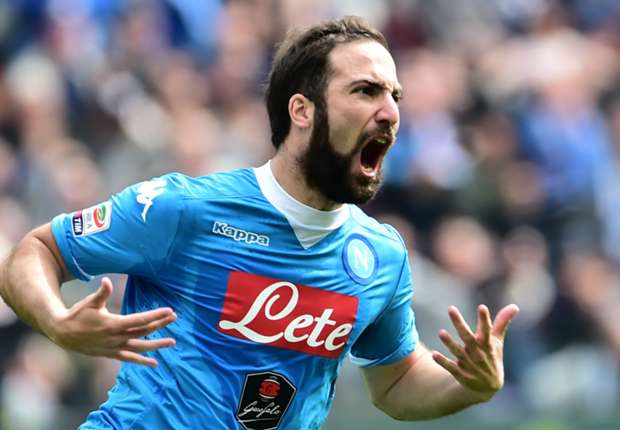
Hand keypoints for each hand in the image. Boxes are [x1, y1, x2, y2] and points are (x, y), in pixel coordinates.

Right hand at [50, 277, 176, 366]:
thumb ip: (101, 293)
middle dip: (160, 324)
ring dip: (157, 345)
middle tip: (175, 317)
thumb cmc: (77, 314)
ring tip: (172, 342)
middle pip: (143, 331)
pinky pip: (129, 358)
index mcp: (113, 324)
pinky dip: (142, 361)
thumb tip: (107, 281)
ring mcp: (114, 347)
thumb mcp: (89, 303)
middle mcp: (116, 337)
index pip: (140, 320)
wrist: (62, 334)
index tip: (169, 311)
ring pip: (140, 347)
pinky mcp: (110, 354)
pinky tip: (154, 363)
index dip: (156, 315)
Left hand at [431, 304, 518, 400]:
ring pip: (458, 352)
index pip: (487, 331)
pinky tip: (434, 355)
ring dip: (450, 343)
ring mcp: (469, 365)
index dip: (485, 320)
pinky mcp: (461, 374)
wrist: (488, 387)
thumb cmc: (491, 357)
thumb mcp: (497, 341)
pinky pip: (451, 367)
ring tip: (441, 332)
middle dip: (459, 324)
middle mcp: (478, 354)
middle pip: (468, 338)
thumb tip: (515, 306)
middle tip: (451, 308)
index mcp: (488, 345)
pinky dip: (443, 362)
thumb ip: (502, 323)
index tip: (482, 307)